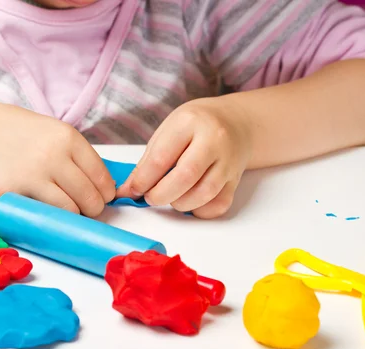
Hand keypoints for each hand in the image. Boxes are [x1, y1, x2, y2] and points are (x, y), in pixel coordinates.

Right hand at [0, 101, 114, 216]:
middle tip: (83, 209)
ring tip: (62, 211)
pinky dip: (44, 217)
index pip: (102, 178)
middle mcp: (53, 156)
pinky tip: (41, 210)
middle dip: (91, 209)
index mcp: (68, 139)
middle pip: (90, 199)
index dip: (104, 193)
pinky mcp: (12, 194)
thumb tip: (104, 188)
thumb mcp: (53, 133)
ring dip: (70, 217)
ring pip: (69, 212)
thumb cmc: (18, 135)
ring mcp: (32, 176)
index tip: (100, 198)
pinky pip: (41, 216)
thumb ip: (77, 157)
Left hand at [116, 97, 251, 218]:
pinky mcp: (236, 179)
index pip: (161, 158)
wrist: (236, 122)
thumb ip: (148, 161)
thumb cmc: (196, 126)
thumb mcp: (168, 131)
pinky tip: (191, 201)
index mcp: (189, 122)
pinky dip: (200, 210)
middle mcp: (213, 140)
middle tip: (150, 198)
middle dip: (161, 195)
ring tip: (171, 197)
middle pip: (185, 176)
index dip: (143, 180)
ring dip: (181, 203)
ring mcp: (228, 160)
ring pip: (204, 193)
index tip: (132, 190)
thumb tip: (128, 190)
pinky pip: (219, 204)